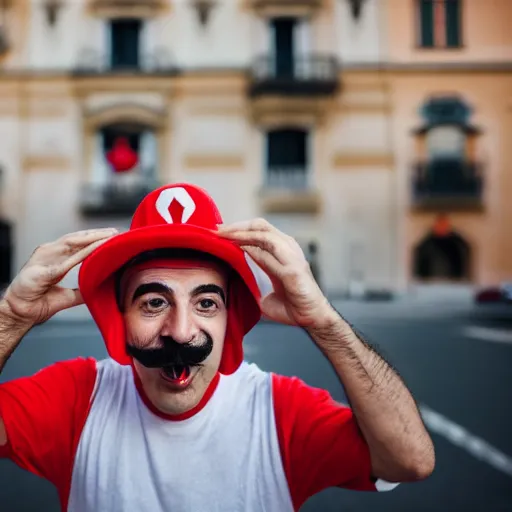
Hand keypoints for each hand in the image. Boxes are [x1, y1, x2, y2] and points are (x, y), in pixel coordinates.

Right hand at [1, 228, 116, 325]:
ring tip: (109, 235)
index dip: (95, 239)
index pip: (78, 244)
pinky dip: (83, 252)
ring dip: (92, 238)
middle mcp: (50, 254)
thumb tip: (99, 290)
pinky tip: (96, 248)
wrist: (21, 314)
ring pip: (73, 243)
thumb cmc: (39, 303)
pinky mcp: (43, 271)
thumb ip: (82, 291)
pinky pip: (67, 260)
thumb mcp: (67, 296)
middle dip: (97, 234)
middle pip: (77, 239)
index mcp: (55, 259)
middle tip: (116, 232)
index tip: (113, 237)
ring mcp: (45, 259)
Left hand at [217, 219, 336, 328]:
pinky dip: (252, 249)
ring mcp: (292, 257)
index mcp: (282, 251)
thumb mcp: (267, 287)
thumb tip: (232, 276)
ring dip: (241, 233)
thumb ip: (254, 276)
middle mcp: (288, 249)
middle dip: (236, 226)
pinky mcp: (293, 270)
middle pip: (260, 226)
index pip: (258, 230)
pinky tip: (238, 247)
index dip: (238, 228)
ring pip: (264, 235)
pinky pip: (269, 254)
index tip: (218, 233)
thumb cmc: (292, 305)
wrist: (313, 319)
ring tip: (223, 235)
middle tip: (216, 230)